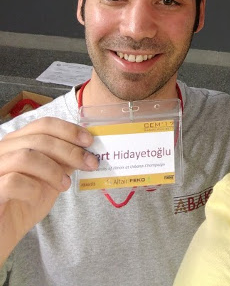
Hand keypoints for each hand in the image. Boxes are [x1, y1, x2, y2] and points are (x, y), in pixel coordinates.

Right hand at [0, 117, 97, 263]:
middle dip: (70, 150)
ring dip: (53, 170)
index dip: (69, 130)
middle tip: (90, 163)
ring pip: (26, 156)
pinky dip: (33, 188)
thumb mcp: (49, 180)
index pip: (43, 125)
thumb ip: (63, 162)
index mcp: (17, 142)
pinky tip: (38, 197)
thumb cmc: (23, 206)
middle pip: (39, 138)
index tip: (89, 141)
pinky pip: (13, 181)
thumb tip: (87, 147)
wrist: (1, 236)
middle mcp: (1, 150)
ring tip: (65, 185)